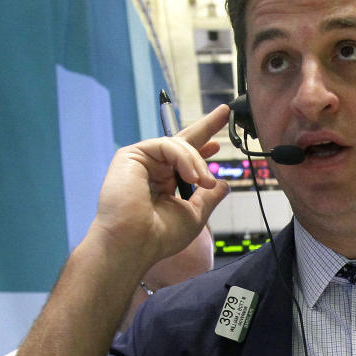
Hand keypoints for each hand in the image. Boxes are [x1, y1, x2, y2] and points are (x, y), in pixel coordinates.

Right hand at [90, 104, 231, 269]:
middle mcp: (151, 170)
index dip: (202, 150)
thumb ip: (208, 198)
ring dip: (198, 161)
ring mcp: (141, 161)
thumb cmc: (159, 237)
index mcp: (164, 184)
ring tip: (204, 182)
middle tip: (224, 111)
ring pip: (178, 146)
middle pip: (180, 141)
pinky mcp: (131, 155)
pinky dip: (184, 158)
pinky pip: (167, 145)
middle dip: (204, 127)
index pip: (184, 161)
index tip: (218, 144)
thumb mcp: (194, 215)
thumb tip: (224, 184)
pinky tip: (193, 176)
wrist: (134, 244)